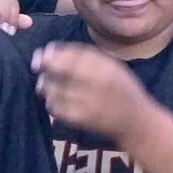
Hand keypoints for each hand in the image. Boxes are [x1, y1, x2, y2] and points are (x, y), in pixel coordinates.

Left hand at [31, 41, 153, 138]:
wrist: (136, 123)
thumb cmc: (122, 91)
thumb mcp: (113, 68)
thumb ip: (87, 58)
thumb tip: (51, 49)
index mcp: (108, 69)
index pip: (75, 56)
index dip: (55, 53)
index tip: (45, 51)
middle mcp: (99, 85)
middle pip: (63, 70)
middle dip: (45, 65)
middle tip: (36, 64)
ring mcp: (90, 104)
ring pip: (55, 90)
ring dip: (46, 85)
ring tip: (46, 83)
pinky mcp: (82, 120)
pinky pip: (56, 108)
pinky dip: (51, 102)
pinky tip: (54, 99)